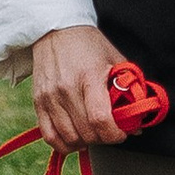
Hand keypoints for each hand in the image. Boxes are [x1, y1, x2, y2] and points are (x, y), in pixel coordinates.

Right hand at [32, 22, 129, 150]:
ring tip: (93, 133)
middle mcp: (66, 89)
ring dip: (86, 142)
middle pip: (86, 132)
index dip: (115, 134)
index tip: (122, 132)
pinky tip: (75, 138)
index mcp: (89, 77)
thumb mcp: (115, 60)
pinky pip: (50, 136)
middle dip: (104, 138)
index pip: (100, 119)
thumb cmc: (89, 45)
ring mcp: (49, 97)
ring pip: (69, 138)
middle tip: (110, 130)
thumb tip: (136, 123)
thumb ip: (130, 90)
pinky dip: (64, 144)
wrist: (56, 30)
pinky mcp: (38, 102)